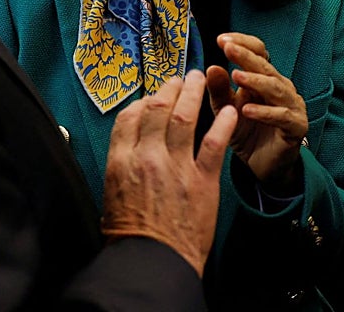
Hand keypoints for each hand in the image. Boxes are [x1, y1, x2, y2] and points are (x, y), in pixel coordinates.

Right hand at [101, 71, 236, 276]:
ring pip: (185, 118)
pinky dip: (223, 123)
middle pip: (157, 109)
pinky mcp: (202, 180)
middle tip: (179, 79)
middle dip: (169, 89)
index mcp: (121, 161)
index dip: (143, 100)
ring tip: (200, 79)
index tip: (153, 96)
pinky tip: (230, 111)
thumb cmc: (130, 235)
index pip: (130, 116)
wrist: (151, 263)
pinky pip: (214, 143)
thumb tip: (131, 145)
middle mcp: (147, 157)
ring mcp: (175, 166)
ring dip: (193, 93)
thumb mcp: (113, 193)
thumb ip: (123, 164)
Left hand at [205, 33, 308, 192]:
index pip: (258, 52)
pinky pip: (282, 116)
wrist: (264, 166)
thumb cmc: (247, 133)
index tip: (221, 39)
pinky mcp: (296, 126)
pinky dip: (264, 112)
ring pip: (275, 88)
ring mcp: (292, 105)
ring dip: (256, 81)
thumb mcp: (225, 110)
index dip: (242, 43)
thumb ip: (219, 90)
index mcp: (264, 78)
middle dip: (246, 56)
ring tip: (237, 76)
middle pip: (265, 66)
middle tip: (228, 48)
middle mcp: (281, 87)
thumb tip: (211, 66)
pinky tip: (246, 110)